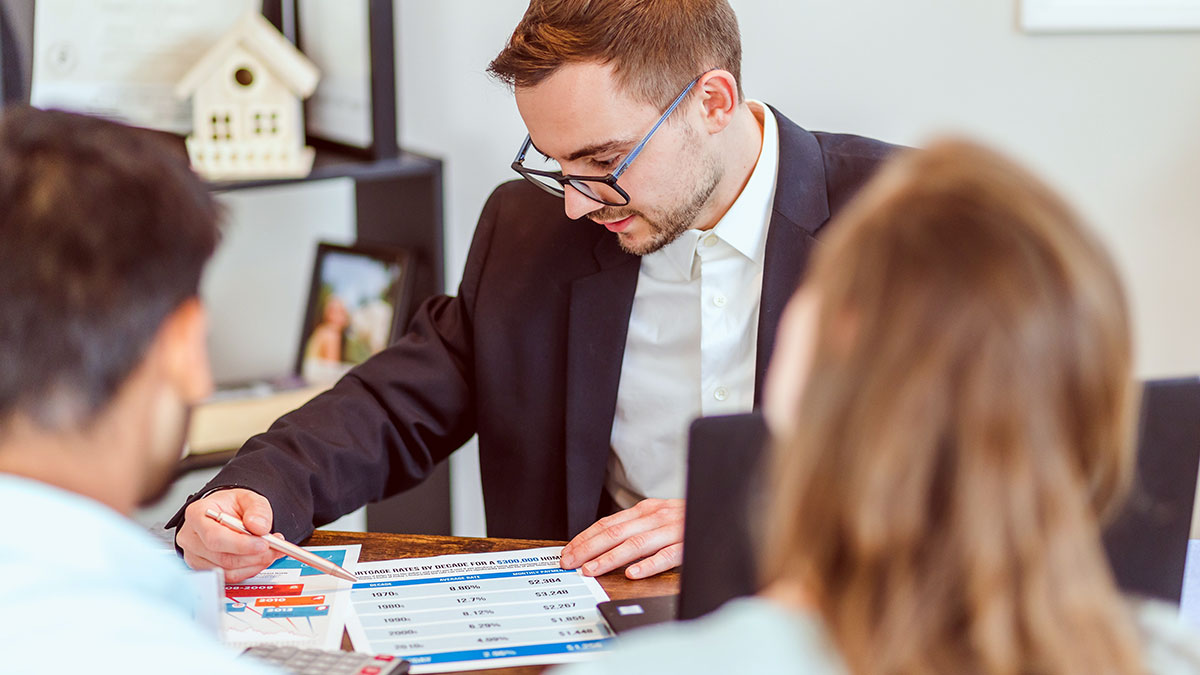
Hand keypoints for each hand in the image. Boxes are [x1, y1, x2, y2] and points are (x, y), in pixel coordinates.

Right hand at [176, 488, 284, 582]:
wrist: (223, 513)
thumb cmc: (230, 505)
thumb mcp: (247, 498)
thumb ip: (257, 509)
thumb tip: (259, 527)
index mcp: (196, 514)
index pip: (214, 537)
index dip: (241, 544)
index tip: (263, 543)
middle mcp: (191, 538)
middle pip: (221, 557)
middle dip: (253, 555)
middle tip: (274, 548)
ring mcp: (195, 556)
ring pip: (227, 570)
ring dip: (255, 564)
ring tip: (271, 551)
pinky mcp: (205, 569)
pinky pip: (229, 577)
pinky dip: (250, 570)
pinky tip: (260, 558)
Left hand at [559, 498, 684, 579]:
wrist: (723, 508)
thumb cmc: (687, 519)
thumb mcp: (658, 518)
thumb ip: (635, 528)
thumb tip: (601, 544)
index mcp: (646, 510)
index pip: (607, 523)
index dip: (585, 538)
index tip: (567, 553)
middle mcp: (656, 516)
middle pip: (615, 532)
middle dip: (589, 549)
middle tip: (571, 564)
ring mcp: (673, 529)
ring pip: (636, 543)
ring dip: (611, 557)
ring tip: (592, 570)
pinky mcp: (688, 543)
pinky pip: (667, 555)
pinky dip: (649, 564)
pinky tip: (634, 573)